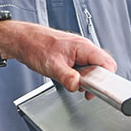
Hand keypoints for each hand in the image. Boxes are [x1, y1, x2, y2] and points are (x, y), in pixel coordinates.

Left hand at [0, 20, 116, 90]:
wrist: (23, 40)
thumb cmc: (36, 46)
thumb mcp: (52, 65)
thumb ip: (66, 77)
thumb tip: (77, 85)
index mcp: (83, 47)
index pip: (107, 63)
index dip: (104, 79)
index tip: (93, 90)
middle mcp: (84, 48)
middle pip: (102, 66)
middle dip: (96, 80)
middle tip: (84, 90)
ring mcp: (79, 52)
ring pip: (93, 68)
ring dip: (86, 79)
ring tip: (73, 83)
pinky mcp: (74, 56)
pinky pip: (84, 67)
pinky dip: (79, 76)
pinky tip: (69, 79)